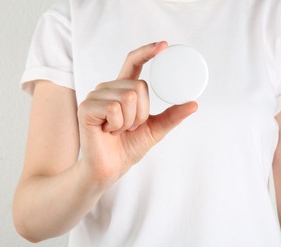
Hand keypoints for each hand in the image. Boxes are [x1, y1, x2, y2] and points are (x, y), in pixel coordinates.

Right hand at [77, 41, 197, 187]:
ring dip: (130, 121)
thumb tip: (194, 104)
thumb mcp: (155, 129)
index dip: (147, 51)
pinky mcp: (86, 107)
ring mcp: (95, 96)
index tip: (164, 45)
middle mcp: (108, 88)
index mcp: (123, 90)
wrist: (111, 168)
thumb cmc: (128, 147)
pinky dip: (118, 125)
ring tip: (118, 130)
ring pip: (128, 97)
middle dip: (141, 114)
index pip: (133, 62)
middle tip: (129, 127)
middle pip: (139, 86)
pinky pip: (114, 108)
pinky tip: (108, 131)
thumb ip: (172, 116)